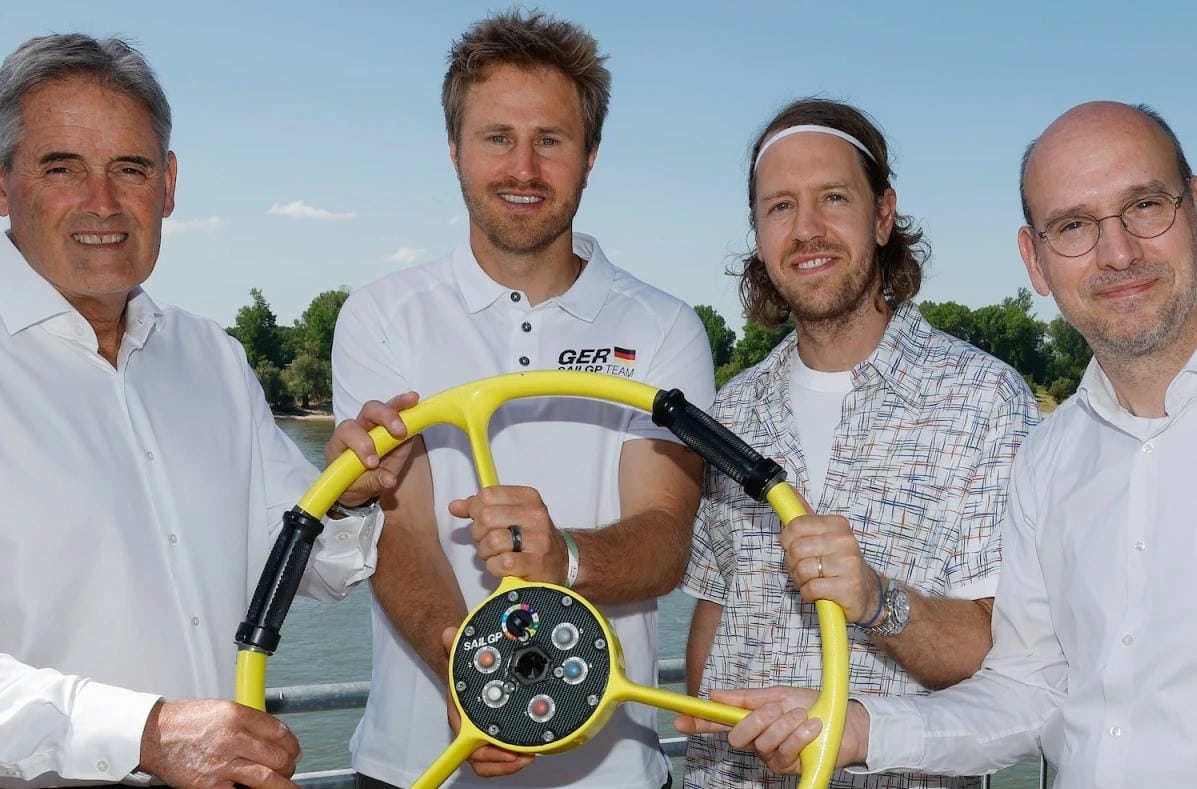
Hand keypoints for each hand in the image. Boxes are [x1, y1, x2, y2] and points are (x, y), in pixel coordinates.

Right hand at [138, 699, 300, 788]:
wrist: (152, 735)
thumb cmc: (184, 722)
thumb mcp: (221, 709)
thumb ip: (247, 721)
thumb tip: (272, 735)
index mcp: (236, 715)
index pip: (279, 730)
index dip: (292, 743)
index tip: (294, 749)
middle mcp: (231, 738)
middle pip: (277, 755)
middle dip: (289, 764)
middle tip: (290, 767)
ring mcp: (221, 763)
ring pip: (266, 778)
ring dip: (283, 784)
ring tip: (288, 786)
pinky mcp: (209, 785)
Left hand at [326, 392, 418, 506]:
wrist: (357, 482)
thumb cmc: (352, 482)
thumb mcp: (359, 487)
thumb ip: (373, 482)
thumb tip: (389, 480)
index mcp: (343, 440)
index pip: (348, 431)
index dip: (361, 443)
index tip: (373, 463)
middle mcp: (360, 427)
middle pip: (369, 411)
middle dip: (384, 417)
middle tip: (399, 432)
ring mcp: (378, 425)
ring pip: (385, 407)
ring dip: (399, 404)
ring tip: (413, 400)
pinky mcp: (394, 428)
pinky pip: (402, 415)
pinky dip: (411, 410)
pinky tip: (420, 405)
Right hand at [439, 627, 534, 776]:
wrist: (466, 668)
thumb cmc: (464, 668)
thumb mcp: (462, 655)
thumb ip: (457, 645)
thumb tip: (449, 633)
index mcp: (460, 714)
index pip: (468, 741)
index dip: (487, 751)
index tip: (506, 751)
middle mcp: (470, 727)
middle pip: (481, 757)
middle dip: (503, 761)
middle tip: (524, 756)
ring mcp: (482, 731)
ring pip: (491, 759)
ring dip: (509, 761)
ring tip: (529, 754)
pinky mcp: (494, 733)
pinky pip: (500, 752)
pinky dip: (513, 754)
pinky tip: (529, 746)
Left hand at [450, 485, 567, 583]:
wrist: (560, 560)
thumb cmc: (530, 535)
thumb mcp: (510, 513)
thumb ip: (481, 507)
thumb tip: (455, 506)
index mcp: (528, 497)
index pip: (488, 495)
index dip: (475, 509)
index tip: (479, 519)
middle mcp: (535, 515)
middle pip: (486, 517)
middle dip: (478, 532)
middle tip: (486, 539)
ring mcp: (538, 539)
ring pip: (492, 540)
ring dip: (485, 552)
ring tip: (495, 553)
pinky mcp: (536, 562)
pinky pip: (501, 563)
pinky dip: (494, 567)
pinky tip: (501, 566)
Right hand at [675, 686, 863, 776]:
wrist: (846, 722)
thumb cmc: (812, 705)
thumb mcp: (778, 693)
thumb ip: (746, 697)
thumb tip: (715, 694)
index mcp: (751, 718)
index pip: (717, 722)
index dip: (696, 721)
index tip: (679, 719)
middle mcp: (756, 739)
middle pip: (738, 736)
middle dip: (758, 720)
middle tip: (777, 708)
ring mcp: (771, 755)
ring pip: (763, 743)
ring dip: (785, 725)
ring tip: (803, 717)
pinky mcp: (788, 768)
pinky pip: (784, 752)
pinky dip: (799, 736)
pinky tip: (811, 728)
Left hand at [779, 493, 881, 623]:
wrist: (867, 592)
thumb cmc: (840, 563)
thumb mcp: (826, 537)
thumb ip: (807, 518)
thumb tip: (789, 491)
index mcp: (838, 525)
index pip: (797, 525)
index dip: (787, 539)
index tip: (790, 547)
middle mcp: (845, 541)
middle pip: (797, 549)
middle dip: (792, 563)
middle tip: (801, 568)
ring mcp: (849, 564)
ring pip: (802, 570)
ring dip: (800, 580)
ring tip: (811, 580)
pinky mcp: (848, 587)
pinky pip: (811, 588)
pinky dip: (808, 593)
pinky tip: (818, 592)